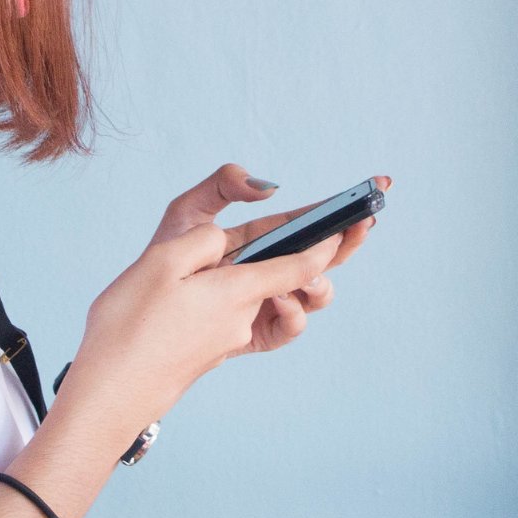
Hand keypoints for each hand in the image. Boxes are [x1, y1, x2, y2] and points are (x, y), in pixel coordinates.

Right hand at [62, 165, 388, 433]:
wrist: (111, 393)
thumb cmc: (128, 327)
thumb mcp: (161, 262)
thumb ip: (205, 240)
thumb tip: (229, 240)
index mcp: (237, 291)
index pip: (299, 264)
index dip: (329, 241)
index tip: (353, 221)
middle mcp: (244, 317)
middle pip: (297, 284)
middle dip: (328, 257)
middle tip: (357, 230)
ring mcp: (232, 338)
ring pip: (278, 304)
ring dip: (293, 283)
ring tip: (295, 260)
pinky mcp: (218, 351)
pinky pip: (256, 325)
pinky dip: (266, 306)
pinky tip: (257, 292)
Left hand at [146, 165, 390, 358]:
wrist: (142, 311)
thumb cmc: (165, 259)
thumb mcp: (187, 211)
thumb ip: (223, 185)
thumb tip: (269, 188)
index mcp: (263, 238)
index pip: (309, 221)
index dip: (341, 207)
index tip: (375, 188)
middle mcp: (273, 269)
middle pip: (326, 256)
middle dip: (349, 239)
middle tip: (361, 223)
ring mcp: (270, 301)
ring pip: (318, 292)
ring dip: (319, 281)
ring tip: (304, 274)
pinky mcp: (260, 333)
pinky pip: (292, 326)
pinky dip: (293, 311)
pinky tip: (279, 298)